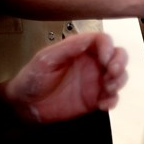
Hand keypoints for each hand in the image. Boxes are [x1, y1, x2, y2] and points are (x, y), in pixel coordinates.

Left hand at [4, 32, 127, 122]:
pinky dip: (113, 101)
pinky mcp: (93, 99)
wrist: (23, 105)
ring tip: (108, 88)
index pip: (102, 41)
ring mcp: (93, 81)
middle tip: (112, 72)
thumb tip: (88, 39)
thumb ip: (68, 47)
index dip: (108, 47)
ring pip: (119, 76)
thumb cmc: (31, 78)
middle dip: (120, 62)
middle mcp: (90, 63)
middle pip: (117, 56)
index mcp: (79, 49)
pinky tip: (103, 104)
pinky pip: (111, 98)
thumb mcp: (46, 58)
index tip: (105, 58)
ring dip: (119, 81)